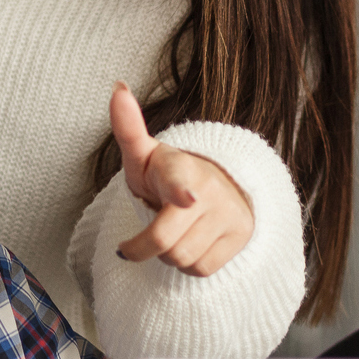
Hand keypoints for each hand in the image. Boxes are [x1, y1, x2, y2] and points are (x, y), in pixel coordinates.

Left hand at [109, 83, 253, 275]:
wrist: (217, 187)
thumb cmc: (167, 174)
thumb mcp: (144, 155)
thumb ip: (128, 128)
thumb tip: (117, 88)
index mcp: (181, 167)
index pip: (180, 180)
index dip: (182, 190)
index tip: (188, 199)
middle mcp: (208, 190)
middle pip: (165, 241)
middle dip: (142, 248)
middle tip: (135, 243)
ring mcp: (228, 214)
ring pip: (182, 259)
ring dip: (167, 255)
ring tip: (171, 234)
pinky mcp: (240, 237)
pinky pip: (201, 270)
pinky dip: (187, 265)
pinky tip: (190, 244)